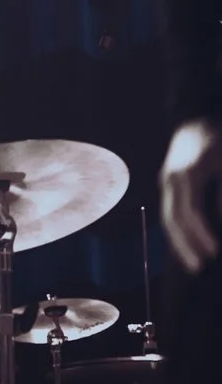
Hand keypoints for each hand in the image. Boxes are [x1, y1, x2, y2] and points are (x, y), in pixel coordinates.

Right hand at [159, 118, 221, 273]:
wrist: (196, 116)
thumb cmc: (218, 137)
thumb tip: (220, 216)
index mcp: (188, 173)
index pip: (189, 212)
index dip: (200, 234)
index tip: (213, 251)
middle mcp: (172, 179)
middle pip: (173, 219)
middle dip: (185, 246)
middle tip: (198, 267)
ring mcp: (167, 180)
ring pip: (167, 217)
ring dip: (179, 243)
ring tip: (193, 262)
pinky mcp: (167, 183)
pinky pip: (169, 212)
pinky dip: (177, 231)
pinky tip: (187, 245)